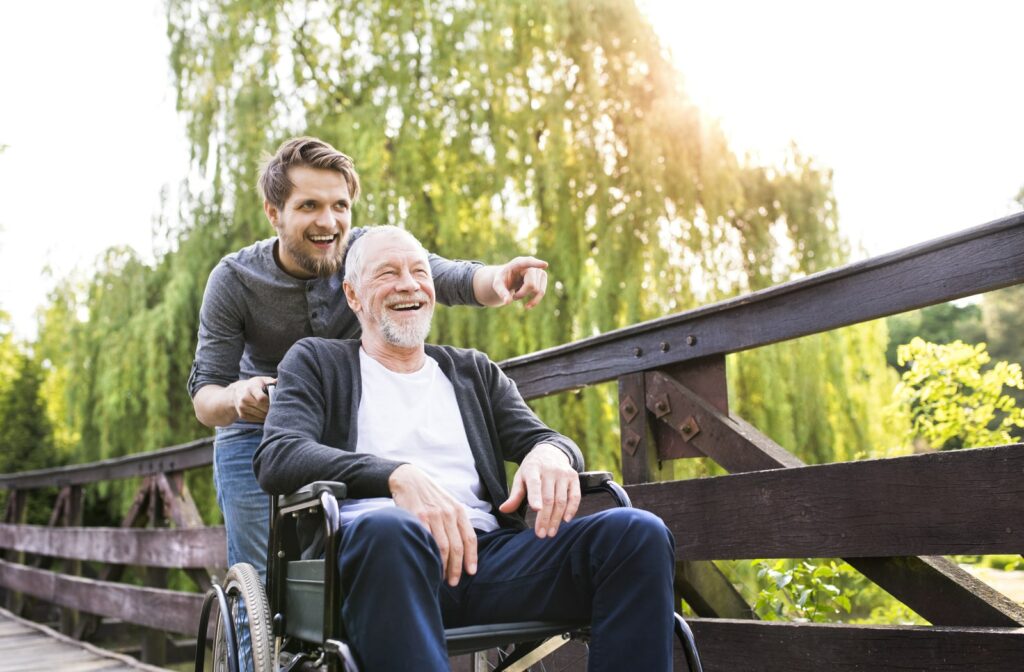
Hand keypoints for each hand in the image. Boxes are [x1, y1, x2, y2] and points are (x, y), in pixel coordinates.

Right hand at [229, 376, 276, 422]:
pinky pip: (256, 419)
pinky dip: (263, 418)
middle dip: (271, 409)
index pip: (262, 399)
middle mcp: (244, 398)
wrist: (236, 392)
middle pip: (262, 408)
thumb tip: (277, 381)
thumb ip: (270, 381)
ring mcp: (242, 407)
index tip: (275, 401)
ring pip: (260, 415)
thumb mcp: (261, 380)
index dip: (270, 402)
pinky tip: (265, 413)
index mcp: (251, 388)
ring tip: (272, 410)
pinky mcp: (242, 415)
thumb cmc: (254, 385)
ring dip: (268, 414)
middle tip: (277, 407)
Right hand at [389, 464, 477, 585]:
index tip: (471, 572)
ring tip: (441, 577)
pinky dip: (429, 555)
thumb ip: (456, 521)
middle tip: (454, 582)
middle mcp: (448, 513)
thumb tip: (463, 546)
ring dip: (444, 566)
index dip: (472, 557)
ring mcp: (433, 516)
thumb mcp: (448, 503)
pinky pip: (426, 541)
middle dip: (457, 568)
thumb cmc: (429, 495)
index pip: (470, 538)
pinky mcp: (418, 518)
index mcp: (458, 510)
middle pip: (457, 547)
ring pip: (443, 547)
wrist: (409, 479)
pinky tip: (428, 564)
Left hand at [491, 256, 548, 308]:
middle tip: (513, 295)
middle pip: (531, 285)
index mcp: (518, 263)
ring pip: (538, 290)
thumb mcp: (497, 285)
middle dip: (522, 294)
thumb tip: (507, 301)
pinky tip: (527, 303)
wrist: (509, 278)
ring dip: (527, 297)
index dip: (536, 264)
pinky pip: (542, 292)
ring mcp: (539, 270)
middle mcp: (531, 265)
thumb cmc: (503, 279)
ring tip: (518, 294)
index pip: (528, 262)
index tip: (545, 265)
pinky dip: (534, 301)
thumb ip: (501, 292)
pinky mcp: (543, 277)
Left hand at [499, 444, 579, 537]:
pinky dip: (572, 509)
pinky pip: (575, 496)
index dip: (535, 497)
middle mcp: (550, 470)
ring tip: (551, 532)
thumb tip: (504, 510)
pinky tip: (566, 520)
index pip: (535, 484)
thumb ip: (515, 494)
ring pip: (561, 500)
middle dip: (545, 518)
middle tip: (541, 534)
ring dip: (556, 518)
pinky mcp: (574, 477)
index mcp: (533, 469)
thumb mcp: (520, 477)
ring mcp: (563, 474)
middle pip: (549, 498)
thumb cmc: (532, 469)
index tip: (536, 510)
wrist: (550, 451)